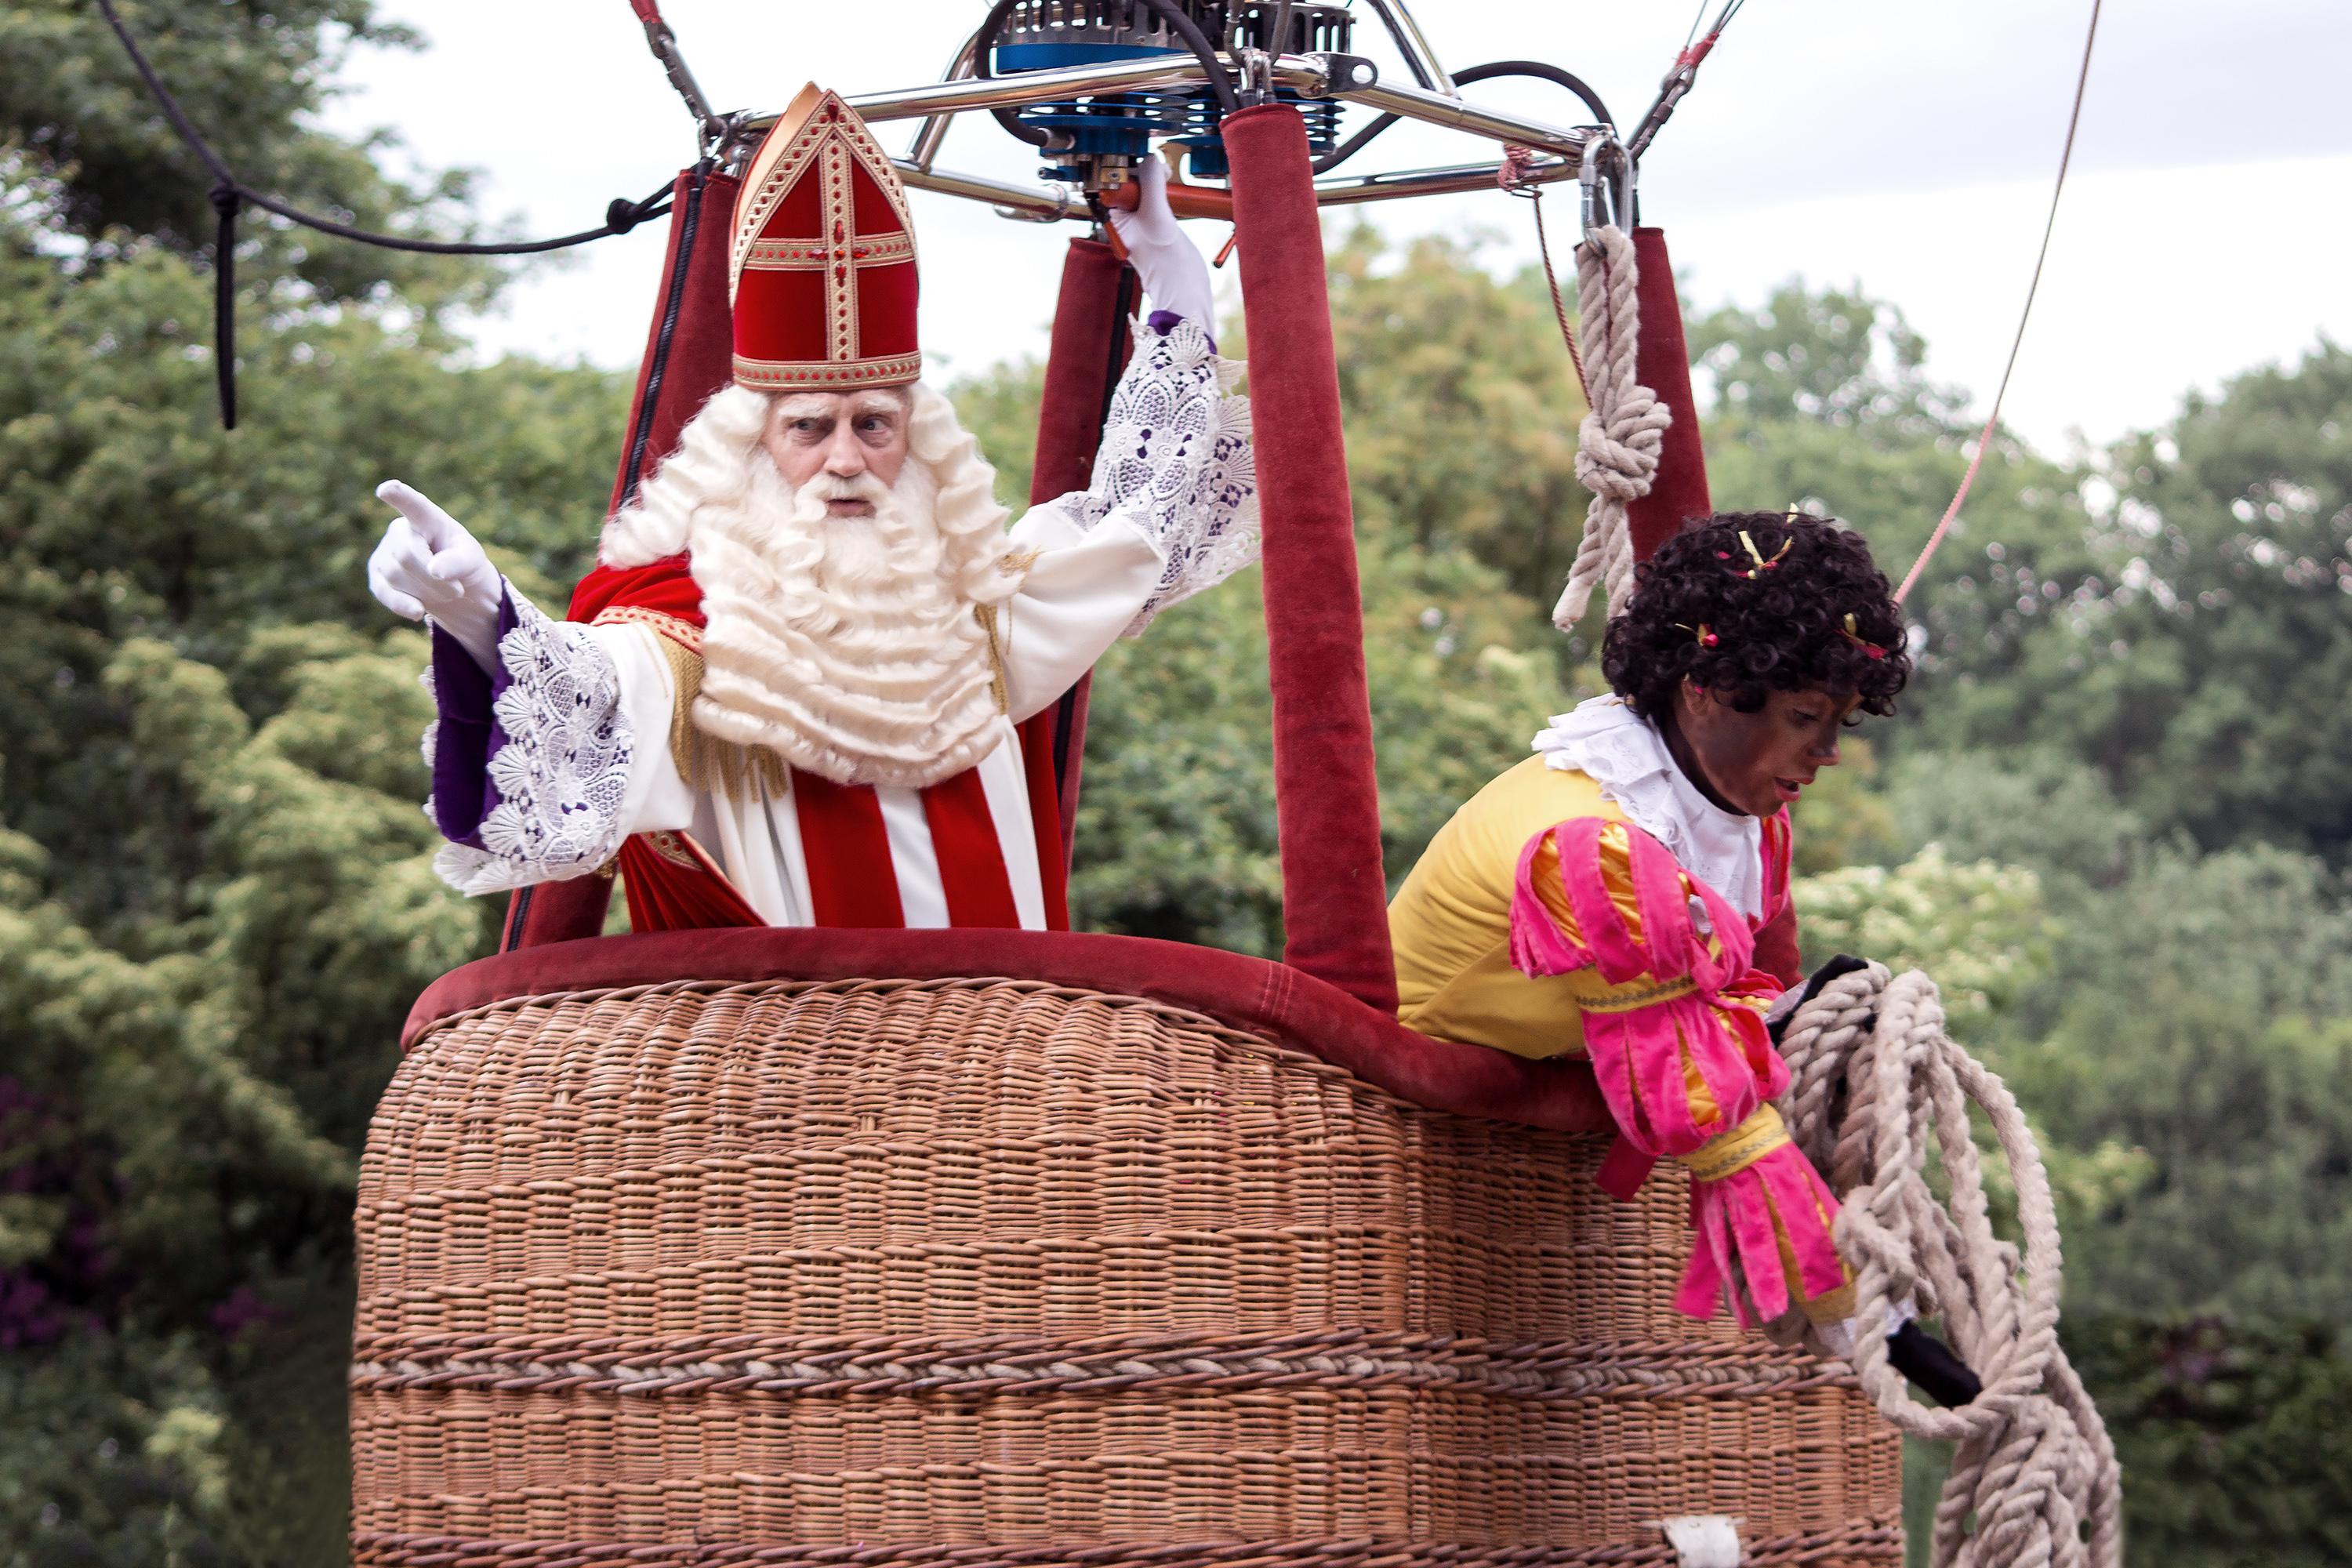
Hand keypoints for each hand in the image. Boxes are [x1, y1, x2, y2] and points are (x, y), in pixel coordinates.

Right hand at [368, 480, 504, 671]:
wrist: (451, 585)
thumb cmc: (462, 562)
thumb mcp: (471, 560)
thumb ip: (457, 562)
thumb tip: (435, 571)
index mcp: (427, 518)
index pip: (413, 505)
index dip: (400, 496)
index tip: (387, 489)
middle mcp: (399, 530)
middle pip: (406, 556)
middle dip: (433, 579)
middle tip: (457, 591)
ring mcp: (384, 552)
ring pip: (395, 575)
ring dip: (425, 592)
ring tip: (446, 593)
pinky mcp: (377, 576)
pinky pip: (383, 592)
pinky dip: (403, 604)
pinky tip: (418, 611)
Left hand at [1108, 158, 1215, 333]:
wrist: (1185, 289)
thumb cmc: (1167, 263)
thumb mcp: (1157, 216)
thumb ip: (1151, 184)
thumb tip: (1151, 159)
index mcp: (1116, 216)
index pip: (1119, 179)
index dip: (1135, 170)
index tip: (1153, 172)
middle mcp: (1126, 218)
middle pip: (1134, 181)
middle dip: (1150, 174)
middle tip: (1165, 177)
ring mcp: (1142, 221)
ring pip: (1149, 187)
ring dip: (1160, 182)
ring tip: (1170, 187)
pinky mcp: (1158, 224)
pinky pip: (1160, 198)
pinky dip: (1168, 193)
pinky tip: (1176, 198)